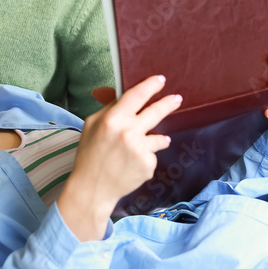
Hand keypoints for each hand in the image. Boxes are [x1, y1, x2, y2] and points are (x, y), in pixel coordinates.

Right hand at [60, 75, 179, 240]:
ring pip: (159, 137)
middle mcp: (129, 132)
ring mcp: (140, 149)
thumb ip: (109, 109)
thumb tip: (126, 96)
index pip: (136, 95)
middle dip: (168, 103)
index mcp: (113, 119)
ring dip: (156, 139)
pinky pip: (152, 155)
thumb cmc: (89, 155)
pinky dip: (145, 158)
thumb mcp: (91, 126)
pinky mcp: (148, 165)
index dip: (150, 86)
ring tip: (138, 148)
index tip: (160, 80)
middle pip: (156, 112)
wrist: (93, 188)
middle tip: (177, 99)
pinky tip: (131, 165)